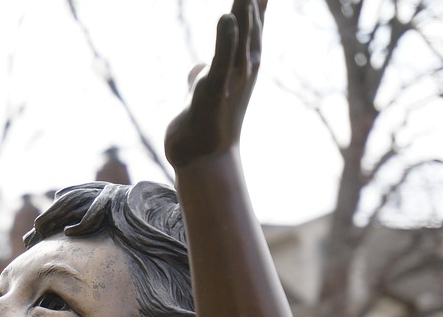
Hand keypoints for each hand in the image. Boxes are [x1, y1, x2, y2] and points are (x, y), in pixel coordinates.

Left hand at [164, 0, 265, 167]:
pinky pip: (222, 60)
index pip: (254, 22)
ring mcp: (232, 79)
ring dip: (246, 10)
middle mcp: (245, 67)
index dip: (257, 1)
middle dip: (255, 0)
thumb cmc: (204, 125)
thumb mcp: (204, 91)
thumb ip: (204, 74)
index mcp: (242, 63)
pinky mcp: (215, 90)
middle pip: (253, 22)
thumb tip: (200, 67)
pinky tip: (227, 17)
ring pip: (242, 37)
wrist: (202, 159)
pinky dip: (226, 39)